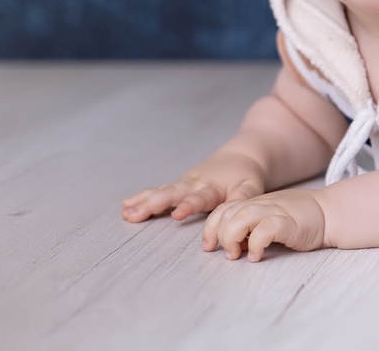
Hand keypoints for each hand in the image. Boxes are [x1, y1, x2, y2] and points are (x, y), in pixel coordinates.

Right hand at [121, 152, 266, 222]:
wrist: (243, 154)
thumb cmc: (248, 176)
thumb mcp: (251, 188)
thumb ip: (241, 203)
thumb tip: (233, 224)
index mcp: (213, 187)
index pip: (199, 198)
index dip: (188, 205)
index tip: (176, 215)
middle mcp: (195, 183)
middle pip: (172, 193)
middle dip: (154, 204)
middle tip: (136, 214)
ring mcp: (185, 183)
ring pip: (163, 191)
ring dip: (144, 201)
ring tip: (127, 213)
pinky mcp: (179, 184)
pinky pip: (160, 190)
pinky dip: (143, 196)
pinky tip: (127, 205)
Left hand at [202, 189, 326, 261]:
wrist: (331, 213)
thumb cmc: (302, 219)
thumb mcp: (272, 218)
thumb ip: (252, 227)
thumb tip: (234, 246)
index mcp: (256, 204)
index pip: (223, 209)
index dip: (210, 228)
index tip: (209, 246)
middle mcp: (262, 205)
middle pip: (227, 214)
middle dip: (219, 236)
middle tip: (230, 254)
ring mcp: (275, 212)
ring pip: (241, 218)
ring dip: (232, 238)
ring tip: (237, 255)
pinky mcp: (289, 223)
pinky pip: (265, 230)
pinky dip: (255, 244)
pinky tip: (257, 256)